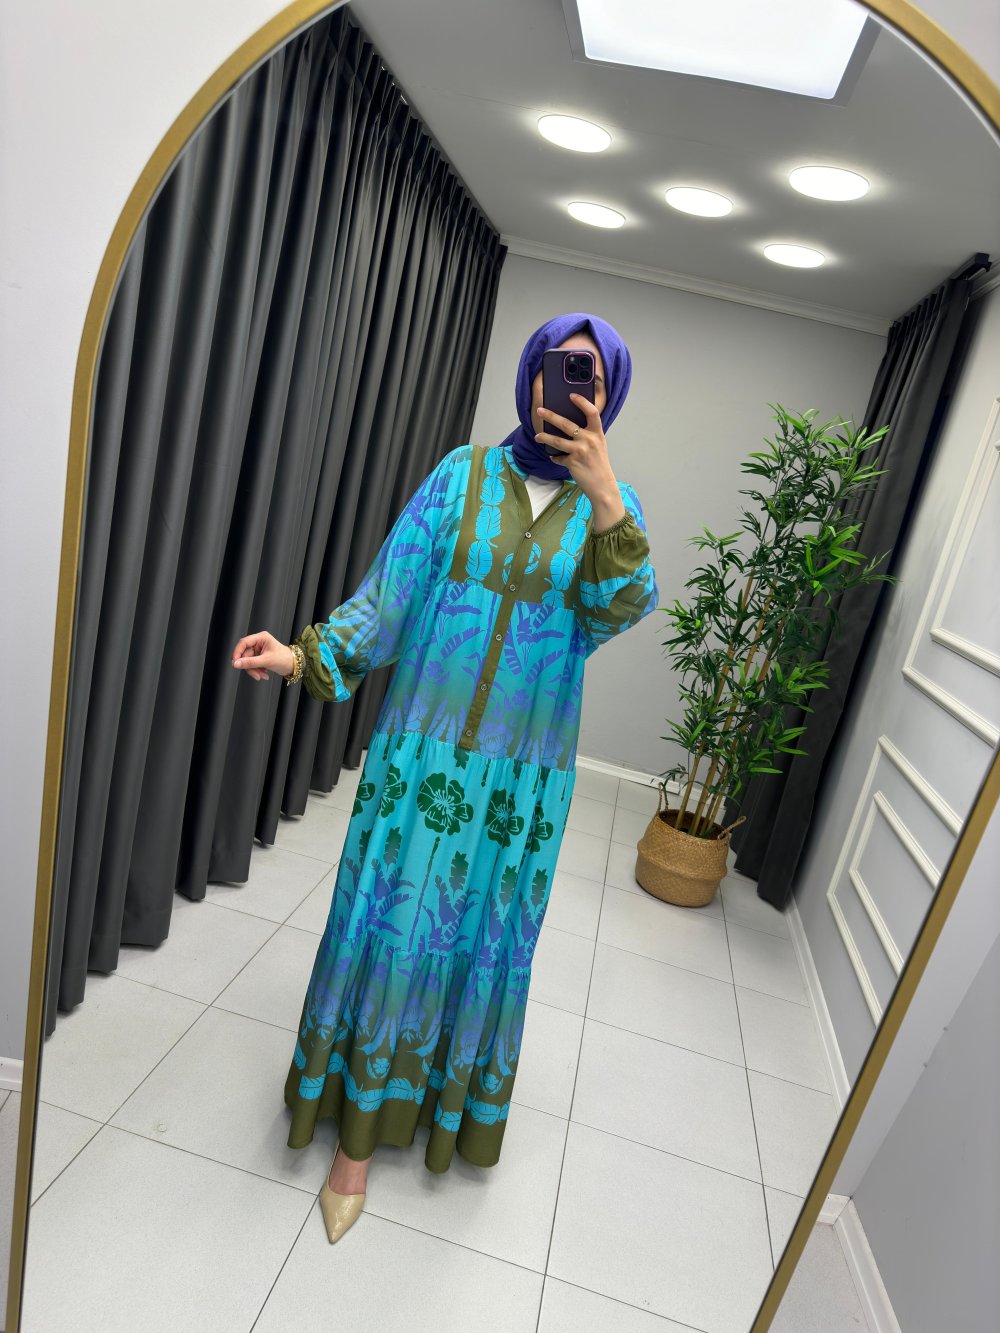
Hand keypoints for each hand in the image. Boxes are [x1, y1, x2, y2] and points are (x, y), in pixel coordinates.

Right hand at [231, 630, 294, 681]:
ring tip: (262, 676)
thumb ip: (250, 663)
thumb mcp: (266, 661)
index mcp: (261, 637)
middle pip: (245, 655)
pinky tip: (265, 674)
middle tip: (256, 676)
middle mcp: (259, 642)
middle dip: (250, 667)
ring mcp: (259, 650)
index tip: (235, 663)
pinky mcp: (259, 657)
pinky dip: (257, 671)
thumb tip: (235, 664)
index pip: (243, 643)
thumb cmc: (284, 659)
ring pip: (248, 661)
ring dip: (254, 670)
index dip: (237, 653)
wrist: (294, 666)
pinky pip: (252, 665)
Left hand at [534, 394, 626, 528]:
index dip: (582, 402)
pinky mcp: (572, 462)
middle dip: (550, 416)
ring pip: (556, 440)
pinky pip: (558, 457)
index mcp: (597, 433)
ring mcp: (580, 451)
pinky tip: (553, 456)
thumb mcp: (598, 446)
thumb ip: (588, 435)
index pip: (592, 412)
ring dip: (544, 437)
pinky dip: (555, 457)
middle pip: (566, 423)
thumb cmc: (599, 465)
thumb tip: (568, 427)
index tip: (571, 395)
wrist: (602, 485)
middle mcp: (589, 440)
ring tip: (537, 436)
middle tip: (539, 411)